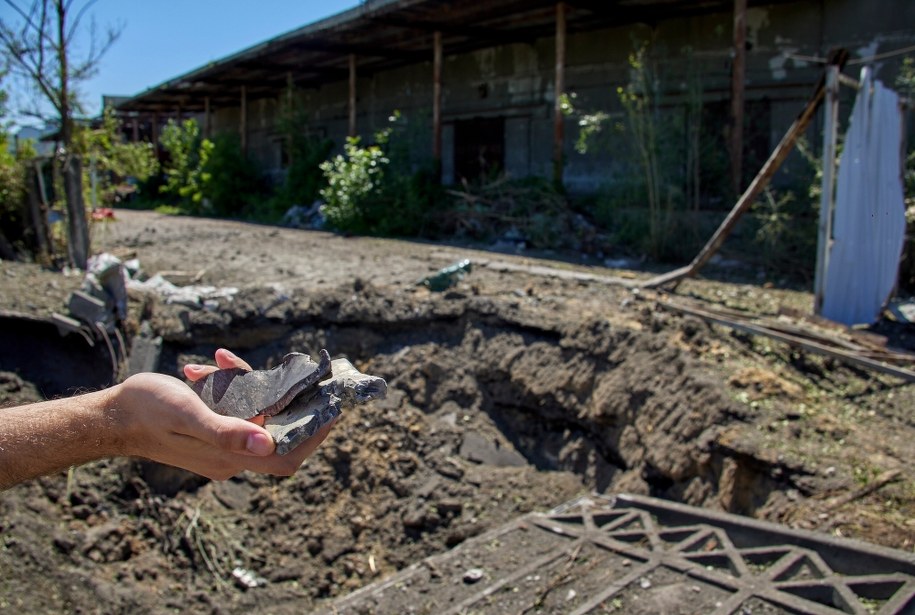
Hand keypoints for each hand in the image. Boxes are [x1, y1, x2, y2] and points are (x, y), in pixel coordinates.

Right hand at [114, 348, 335, 479]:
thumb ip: (225, 431)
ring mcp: (219, 442)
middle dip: (287, 403)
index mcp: (228, 457)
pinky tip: (205, 364)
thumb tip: (267, 442)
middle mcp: (229, 454)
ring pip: (253, 414)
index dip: (313, 437)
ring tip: (219, 361)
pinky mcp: (209, 428)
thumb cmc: (145, 412)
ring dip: (246, 385)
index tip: (331, 410)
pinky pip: (232, 407)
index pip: (286, 457)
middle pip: (276, 433)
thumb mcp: (187, 414)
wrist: (108, 416)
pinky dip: (226, 384)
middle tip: (302, 375)